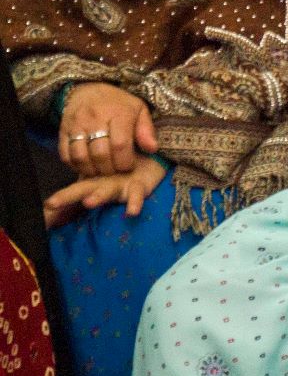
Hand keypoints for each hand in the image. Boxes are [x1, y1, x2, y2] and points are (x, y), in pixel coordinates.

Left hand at [44, 154, 167, 228]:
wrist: (153, 157)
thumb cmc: (125, 171)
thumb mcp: (104, 182)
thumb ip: (85, 193)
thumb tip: (54, 218)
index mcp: (93, 182)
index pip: (73, 190)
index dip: (60, 198)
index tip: (45, 208)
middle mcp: (104, 182)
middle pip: (83, 189)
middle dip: (67, 196)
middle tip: (52, 204)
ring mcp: (121, 183)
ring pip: (107, 191)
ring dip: (98, 196)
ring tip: (89, 202)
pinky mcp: (140, 185)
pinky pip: (137, 195)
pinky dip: (134, 203)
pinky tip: (131, 212)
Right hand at [59, 82, 156, 177]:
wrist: (88, 89)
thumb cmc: (118, 103)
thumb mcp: (139, 110)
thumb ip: (146, 130)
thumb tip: (152, 149)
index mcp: (118, 113)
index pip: (120, 145)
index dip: (125, 162)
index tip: (128, 166)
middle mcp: (95, 118)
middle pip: (100, 154)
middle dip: (109, 169)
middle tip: (115, 171)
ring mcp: (76, 125)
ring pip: (81, 157)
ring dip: (92, 170)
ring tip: (101, 171)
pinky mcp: (62, 131)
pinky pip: (65, 155)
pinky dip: (75, 166)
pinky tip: (87, 166)